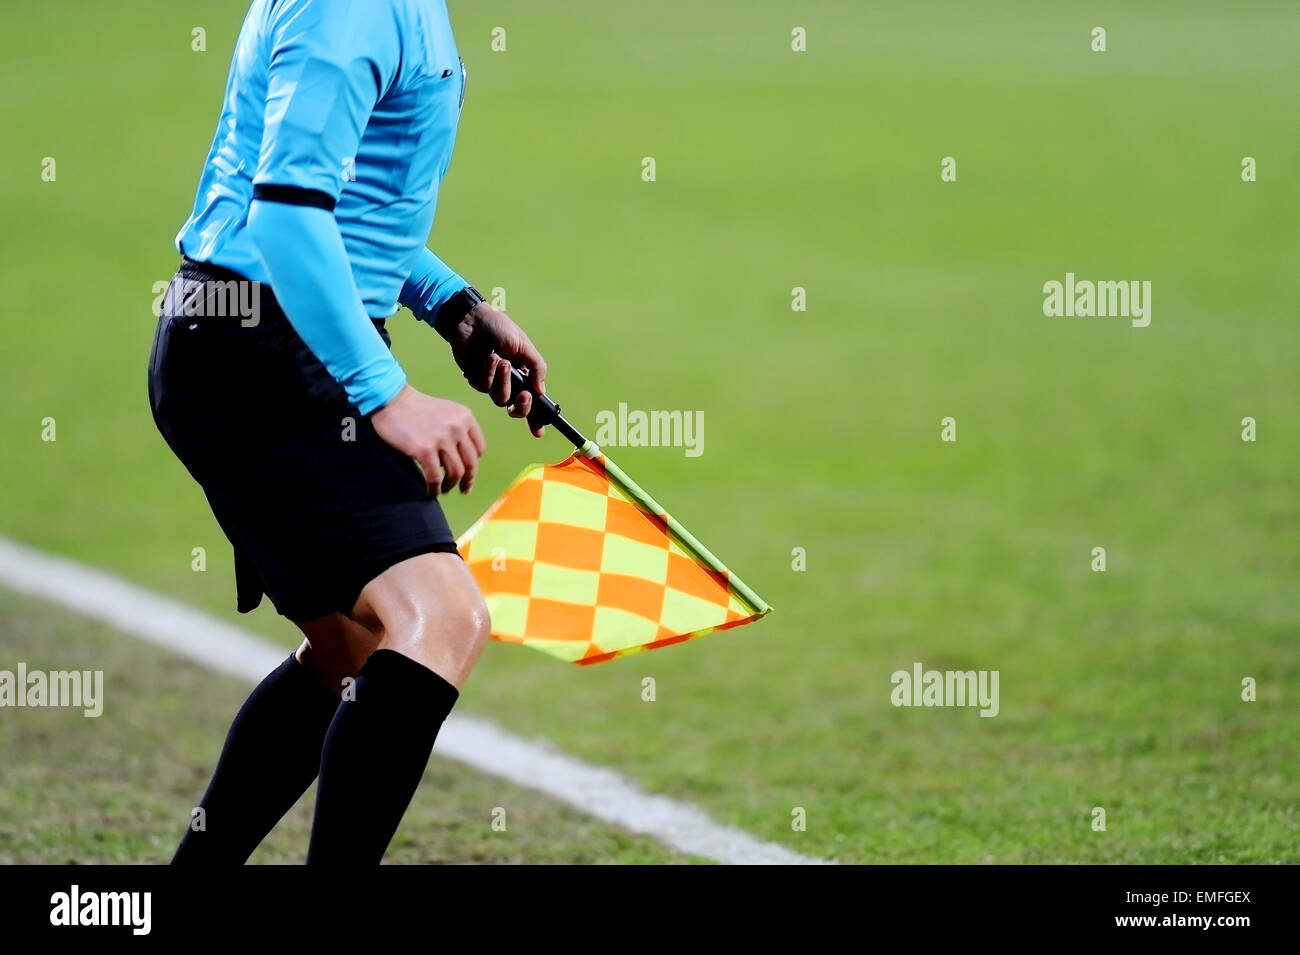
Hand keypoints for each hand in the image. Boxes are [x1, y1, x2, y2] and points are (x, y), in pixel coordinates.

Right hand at [371, 385, 486, 495]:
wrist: (391, 401)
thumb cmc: (417, 407)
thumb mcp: (447, 411)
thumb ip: (458, 429)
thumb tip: (460, 457)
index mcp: (466, 417)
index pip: (479, 448)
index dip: (474, 463)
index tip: (468, 472)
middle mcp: (457, 428)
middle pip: (470, 463)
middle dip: (468, 480)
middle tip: (464, 489)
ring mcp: (442, 440)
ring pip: (455, 472)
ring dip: (451, 485)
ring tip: (444, 489)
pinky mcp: (425, 450)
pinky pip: (435, 477)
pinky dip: (435, 488)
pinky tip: (432, 492)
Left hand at [440, 301, 548, 436]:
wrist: (473, 320)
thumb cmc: (500, 329)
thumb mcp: (525, 346)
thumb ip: (536, 368)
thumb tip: (541, 391)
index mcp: (524, 375)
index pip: (533, 402)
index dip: (536, 419)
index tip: (539, 432)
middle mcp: (509, 383)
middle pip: (516, 409)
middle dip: (522, 406)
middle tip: (524, 395)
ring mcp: (492, 382)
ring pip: (500, 399)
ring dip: (503, 380)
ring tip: (501, 359)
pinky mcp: (476, 379)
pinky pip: (484, 387)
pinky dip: (488, 372)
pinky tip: (488, 358)